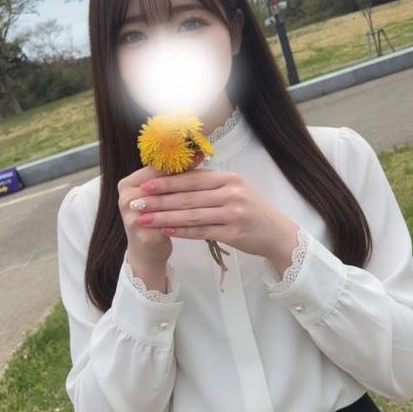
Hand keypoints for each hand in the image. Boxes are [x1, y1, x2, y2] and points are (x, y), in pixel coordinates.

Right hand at [117, 151, 205, 269]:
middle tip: (208, 166)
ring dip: (189, 194)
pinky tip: (206, 212)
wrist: (148, 251)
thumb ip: (173, 176)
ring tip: (212, 188)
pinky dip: (188, 217)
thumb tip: (196, 152)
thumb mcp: (162, 195)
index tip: (199, 153)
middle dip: (185, 175)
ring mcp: (132, 215)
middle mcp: (126, 198)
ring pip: (166, 201)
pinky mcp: (144, 233)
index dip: (178, 161)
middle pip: (160, 183)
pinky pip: (169, 221)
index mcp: (128, 184)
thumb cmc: (159, 218)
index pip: (156, 168)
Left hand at [133, 168, 298, 261]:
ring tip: (143, 220)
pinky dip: (181, 231)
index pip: (191, 178)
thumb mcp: (234, 189)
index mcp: (229, 178)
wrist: (277, 233)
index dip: (166, 182)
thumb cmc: (251, 210)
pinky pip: (201, 231)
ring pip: (191, 215)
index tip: (143, 185)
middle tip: (135, 204)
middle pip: (187, 196)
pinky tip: (165, 231)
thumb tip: (176, 178)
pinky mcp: (233, 233)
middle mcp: (231, 193)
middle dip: (158, 200)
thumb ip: (209, 184)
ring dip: (164, 217)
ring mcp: (233, 213)